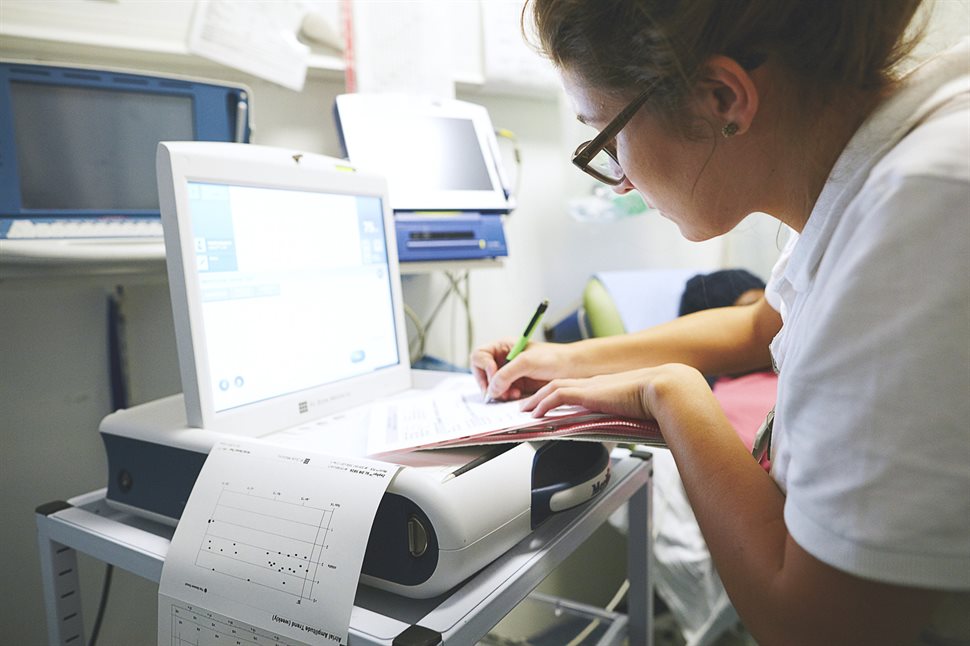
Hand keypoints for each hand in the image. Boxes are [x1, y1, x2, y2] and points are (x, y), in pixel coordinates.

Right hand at [470, 339, 576, 400]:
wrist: (574, 370)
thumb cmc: (555, 358)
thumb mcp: (527, 362)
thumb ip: (506, 374)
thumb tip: (492, 389)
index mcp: (504, 346)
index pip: (479, 356)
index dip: (483, 367)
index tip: (494, 375)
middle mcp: (504, 359)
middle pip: (482, 373)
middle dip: (489, 383)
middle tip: (498, 392)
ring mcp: (510, 374)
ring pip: (492, 386)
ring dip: (499, 392)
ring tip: (512, 394)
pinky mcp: (517, 386)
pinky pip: (502, 394)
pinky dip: (506, 397)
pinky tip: (516, 396)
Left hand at [520, 364, 711, 421]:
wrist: (667, 389)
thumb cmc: (662, 401)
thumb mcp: (642, 411)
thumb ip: (634, 418)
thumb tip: (639, 431)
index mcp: (609, 387)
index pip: (578, 389)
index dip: (562, 396)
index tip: (552, 405)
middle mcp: (597, 384)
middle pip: (561, 385)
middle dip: (542, 396)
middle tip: (528, 406)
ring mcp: (592, 387)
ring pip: (554, 388)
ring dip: (537, 400)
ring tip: (525, 410)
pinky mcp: (588, 393)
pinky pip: (557, 395)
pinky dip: (543, 404)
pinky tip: (536, 414)